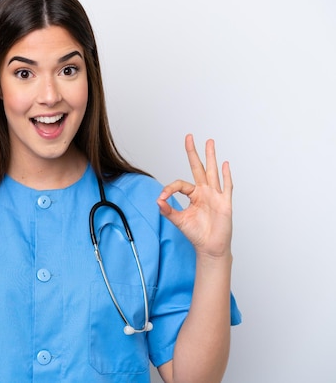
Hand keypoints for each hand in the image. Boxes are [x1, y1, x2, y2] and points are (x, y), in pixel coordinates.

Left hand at [157, 134, 232, 257]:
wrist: (210, 247)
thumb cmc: (196, 233)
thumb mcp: (179, 221)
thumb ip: (168, 211)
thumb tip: (158, 201)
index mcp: (193, 195)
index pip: (180, 184)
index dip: (169, 189)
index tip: (162, 199)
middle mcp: (204, 192)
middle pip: (198, 168)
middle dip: (193, 153)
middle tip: (189, 137)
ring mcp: (215, 195)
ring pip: (212, 172)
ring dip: (211, 157)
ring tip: (209, 142)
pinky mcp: (224, 203)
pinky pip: (226, 186)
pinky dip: (226, 175)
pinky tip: (225, 164)